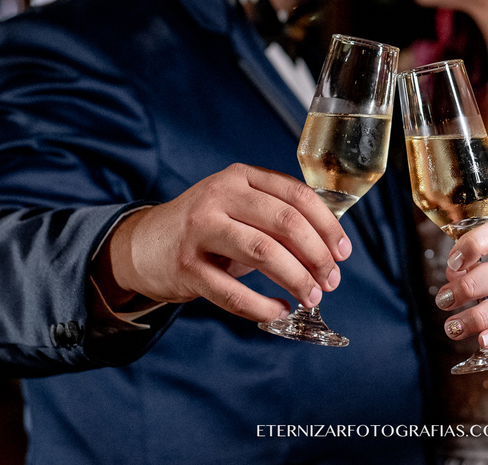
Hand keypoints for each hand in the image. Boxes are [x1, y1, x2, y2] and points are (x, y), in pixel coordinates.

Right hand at [94, 163, 351, 322]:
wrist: (143, 244)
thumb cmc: (206, 227)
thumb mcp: (239, 206)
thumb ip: (278, 215)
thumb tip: (330, 244)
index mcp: (241, 176)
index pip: (298, 195)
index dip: (328, 226)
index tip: (344, 252)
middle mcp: (220, 196)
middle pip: (285, 222)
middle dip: (317, 255)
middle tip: (331, 280)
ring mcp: (200, 229)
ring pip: (263, 252)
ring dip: (296, 279)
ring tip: (311, 297)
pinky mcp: (186, 266)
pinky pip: (232, 292)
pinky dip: (262, 305)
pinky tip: (279, 311)